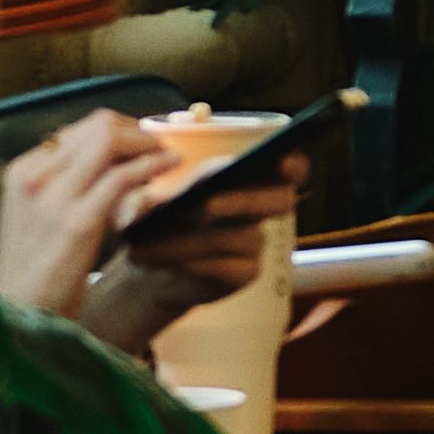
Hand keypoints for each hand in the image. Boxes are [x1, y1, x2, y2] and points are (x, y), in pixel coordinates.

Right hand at [0, 109, 165, 323]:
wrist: (19, 310)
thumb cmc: (37, 265)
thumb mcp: (40, 212)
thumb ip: (65, 181)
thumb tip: (108, 153)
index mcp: (22, 171)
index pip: (79, 130)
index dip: (118, 131)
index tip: (140, 143)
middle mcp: (34, 177)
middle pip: (97, 128)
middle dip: (136, 132)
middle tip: (158, 147)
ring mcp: (53, 198)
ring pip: (110, 142)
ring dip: (147, 145)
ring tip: (167, 155)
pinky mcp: (76, 222)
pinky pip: (122, 177)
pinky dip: (151, 165)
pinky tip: (169, 166)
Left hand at [77, 140, 306, 352]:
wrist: (151, 266)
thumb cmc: (154, 223)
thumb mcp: (140, 205)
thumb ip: (141, 200)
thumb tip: (145, 205)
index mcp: (243, 180)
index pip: (287, 168)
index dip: (292, 163)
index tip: (281, 160)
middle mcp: (256, 210)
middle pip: (281, 200)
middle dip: (246, 200)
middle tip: (207, 205)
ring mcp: (253, 243)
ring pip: (239, 237)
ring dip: (191, 240)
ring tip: (149, 247)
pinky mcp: (245, 273)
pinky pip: (231, 267)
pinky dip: (198, 265)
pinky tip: (173, 265)